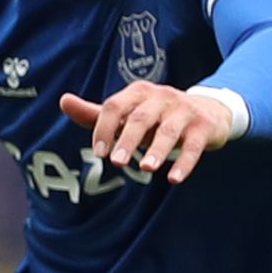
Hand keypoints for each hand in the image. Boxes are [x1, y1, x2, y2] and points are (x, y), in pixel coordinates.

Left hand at [59, 81, 235, 183]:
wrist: (208, 110)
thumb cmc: (156, 116)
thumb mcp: (127, 113)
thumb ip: (96, 113)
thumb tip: (63, 101)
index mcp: (138, 93)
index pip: (115, 106)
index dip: (104, 128)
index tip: (98, 153)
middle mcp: (161, 97)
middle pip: (140, 118)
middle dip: (127, 139)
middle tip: (115, 162)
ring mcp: (184, 111)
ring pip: (168, 131)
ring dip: (157, 150)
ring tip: (145, 169)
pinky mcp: (203, 127)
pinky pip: (193, 145)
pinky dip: (184, 162)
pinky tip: (173, 179)